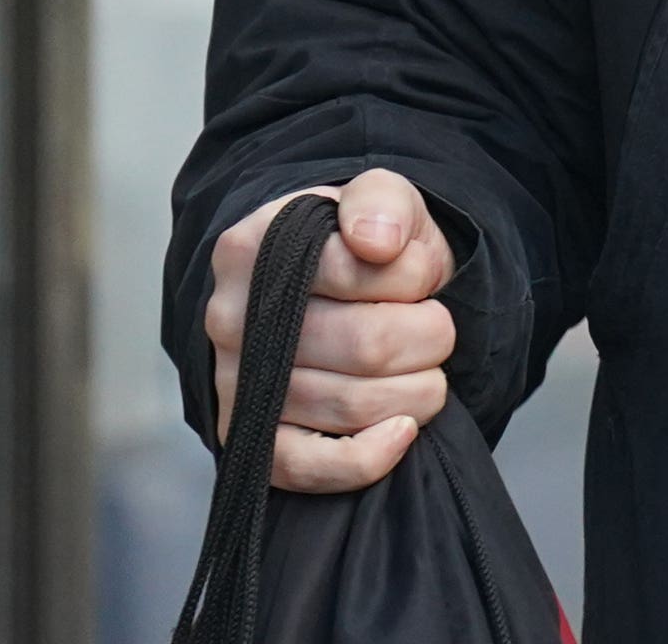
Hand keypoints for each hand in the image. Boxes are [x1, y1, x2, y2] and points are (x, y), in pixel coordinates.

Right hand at [205, 167, 457, 491]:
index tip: (421, 274)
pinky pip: (309, 467)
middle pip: (366, 346)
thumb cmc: (355, 249)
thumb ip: (380, 202)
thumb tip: (377, 242)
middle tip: (437, 328)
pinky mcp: (247, 439)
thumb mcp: (376, 200)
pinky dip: (368, 458)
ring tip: (425, 369)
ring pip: (351, 405)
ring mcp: (235, 382)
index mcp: (251, 245)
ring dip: (417, 392)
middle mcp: (231, 316)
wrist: (326, 296)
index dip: (413, 276)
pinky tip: (402, 431)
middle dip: (429, 338)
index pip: (355, 269)